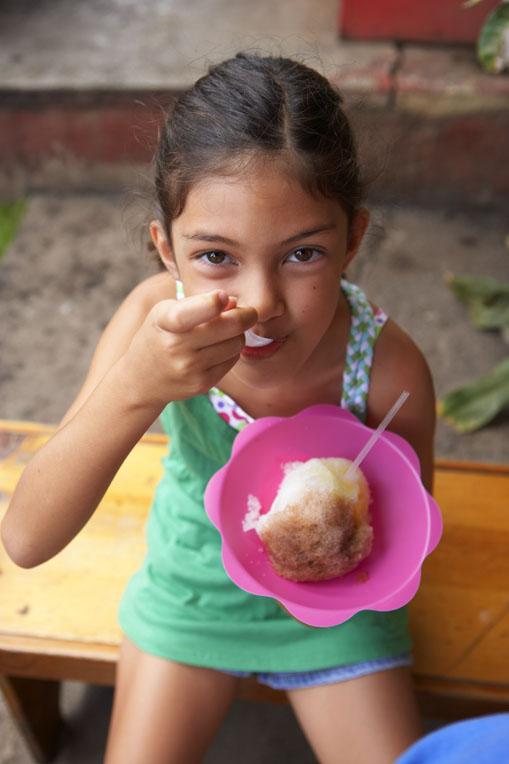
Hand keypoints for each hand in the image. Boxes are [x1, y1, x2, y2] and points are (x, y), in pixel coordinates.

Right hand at [122, 290, 256, 409]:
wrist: (142, 379)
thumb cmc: (159, 335)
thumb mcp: (167, 311)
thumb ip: (200, 303)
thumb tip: (235, 303)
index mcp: (165, 322)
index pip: (190, 313)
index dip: (212, 303)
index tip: (223, 296)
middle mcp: (176, 347)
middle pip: (229, 326)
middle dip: (246, 315)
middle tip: (248, 312)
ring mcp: (190, 368)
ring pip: (236, 343)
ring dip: (238, 334)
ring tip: (226, 332)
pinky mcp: (202, 384)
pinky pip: (232, 360)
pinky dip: (232, 350)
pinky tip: (219, 348)